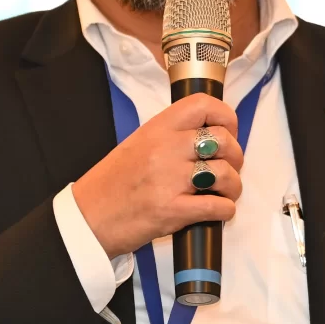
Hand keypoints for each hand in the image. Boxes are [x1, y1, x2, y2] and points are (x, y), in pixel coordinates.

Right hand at [72, 92, 245, 257]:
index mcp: (156, 129)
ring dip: (233, 186)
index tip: (229, 131)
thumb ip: (170, 137)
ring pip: (225, 173)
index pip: (203, 105)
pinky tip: (218, 211)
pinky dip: (225, 210)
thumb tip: (208, 137)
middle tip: (229, 168)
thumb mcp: (137, 145)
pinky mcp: (171, 210)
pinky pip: (217, 207)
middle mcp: (164, 149)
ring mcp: (168, 180)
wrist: (88, 218)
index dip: (226, 117)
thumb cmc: (112, 185)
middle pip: (222, 140)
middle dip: (236, 156)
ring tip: (224, 193)